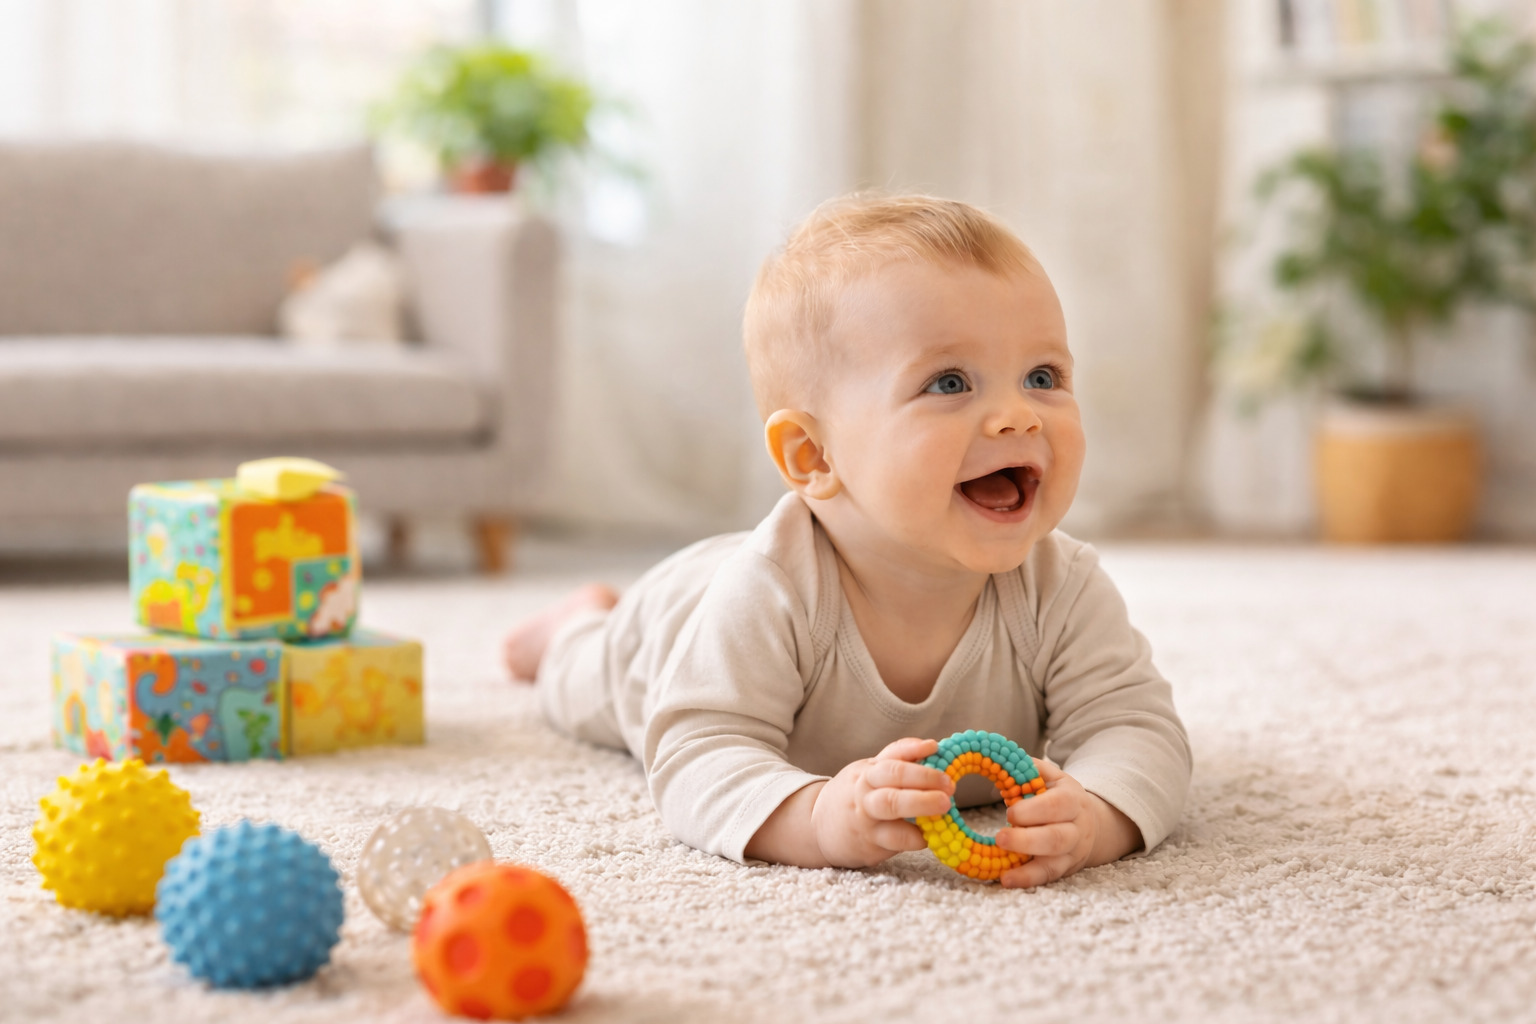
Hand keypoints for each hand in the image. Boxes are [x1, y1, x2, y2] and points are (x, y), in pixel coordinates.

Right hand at [810, 737, 955, 867]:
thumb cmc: (853, 796)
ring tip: (944, 805)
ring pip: (890, 804)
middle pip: (892, 775)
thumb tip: (934, 751)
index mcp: (869, 770)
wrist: (816, 827)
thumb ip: (896, 764)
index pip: (892, 753)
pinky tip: (927, 836)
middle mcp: (865, 788)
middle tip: (949, 785)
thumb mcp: (868, 775)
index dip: (914, 748)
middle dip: (923, 776)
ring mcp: (865, 815)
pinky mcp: (869, 842)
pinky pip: (895, 839)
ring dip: (920, 803)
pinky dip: (915, 837)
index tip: (934, 748)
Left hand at [994, 758, 1141, 887]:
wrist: (1090, 823)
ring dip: (1027, 868)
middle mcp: (1077, 829)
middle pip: (1056, 838)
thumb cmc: (1059, 796)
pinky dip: (1027, 880)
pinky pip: (1047, 877)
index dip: (1034, 810)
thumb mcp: (1051, 776)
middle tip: (1000, 837)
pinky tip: (1006, 881)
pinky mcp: (1064, 869)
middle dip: (1027, 840)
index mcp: (1072, 800)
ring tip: (1002, 870)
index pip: (1058, 806)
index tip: (1010, 812)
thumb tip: (999, 760)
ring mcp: (1072, 852)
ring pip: (1054, 863)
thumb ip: (1030, 768)